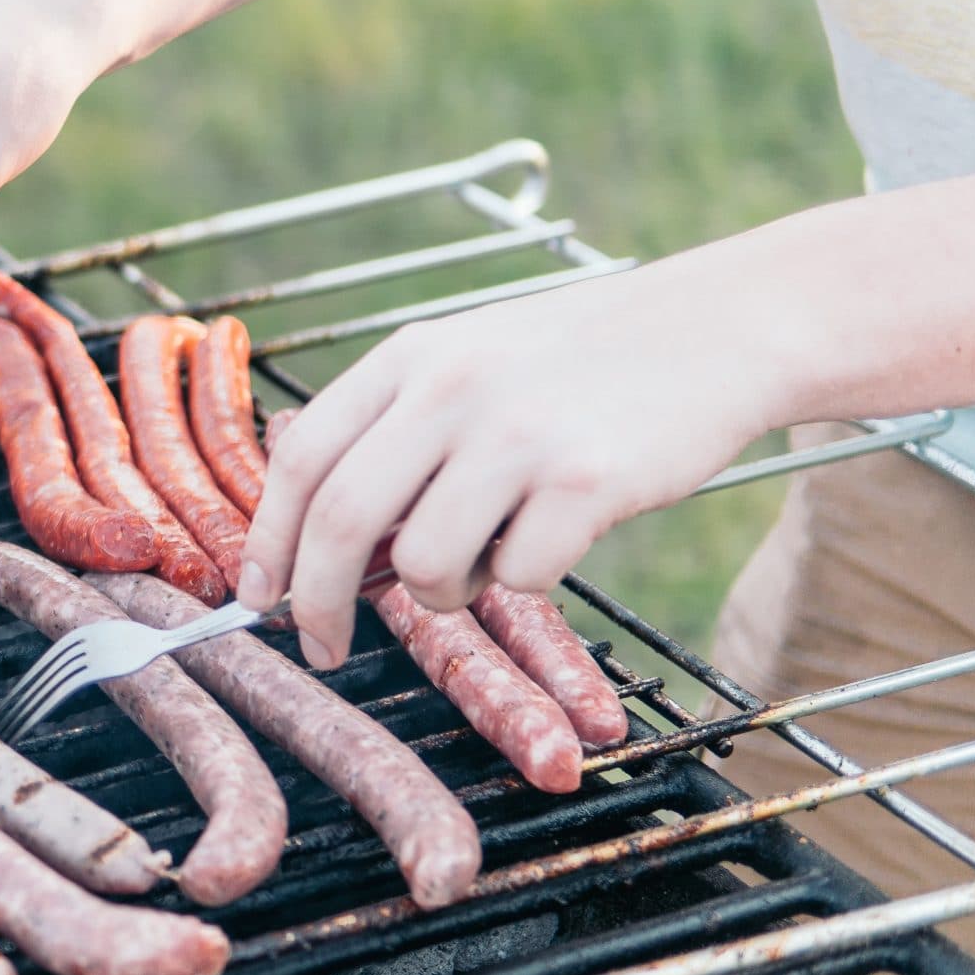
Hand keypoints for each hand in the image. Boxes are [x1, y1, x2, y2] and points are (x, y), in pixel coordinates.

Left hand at [236, 266, 780, 665]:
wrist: (716, 327)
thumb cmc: (577, 364)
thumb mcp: (467, 362)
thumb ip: (394, 434)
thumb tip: (322, 547)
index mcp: (410, 358)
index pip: (300, 458)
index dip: (267, 539)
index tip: (258, 596)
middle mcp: (451, 390)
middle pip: (340, 521)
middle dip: (317, 602)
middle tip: (323, 646)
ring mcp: (518, 434)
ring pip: (424, 564)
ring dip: (444, 590)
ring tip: (489, 552)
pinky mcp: (588, 480)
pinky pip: (519, 576)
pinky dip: (529, 576)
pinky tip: (560, 530)